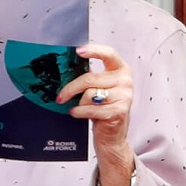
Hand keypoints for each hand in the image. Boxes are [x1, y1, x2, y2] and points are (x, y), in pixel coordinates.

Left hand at [57, 44, 134, 174]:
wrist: (112, 135)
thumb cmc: (102, 108)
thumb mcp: (98, 88)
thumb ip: (90, 77)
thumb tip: (67, 68)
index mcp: (120, 70)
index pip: (109, 54)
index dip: (94, 51)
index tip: (78, 51)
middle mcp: (125, 81)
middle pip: (89, 78)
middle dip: (70, 88)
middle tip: (60, 96)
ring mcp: (125, 96)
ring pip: (89, 94)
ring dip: (79, 103)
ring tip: (79, 107)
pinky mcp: (119, 111)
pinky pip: (90, 108)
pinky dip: (79, 112)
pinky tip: (78, 113)